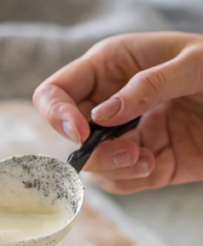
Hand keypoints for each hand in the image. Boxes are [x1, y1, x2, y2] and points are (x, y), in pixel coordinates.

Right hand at [33, 32, 202, 193]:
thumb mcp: (195, 64)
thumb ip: (146, 86)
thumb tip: (99, 117)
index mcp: (112, 66)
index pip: (55, 91)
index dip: (57, 113)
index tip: (82, 131)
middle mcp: (111, 101)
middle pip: (68, 133)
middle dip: (90, 148)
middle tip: (124, 151)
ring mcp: (128, 132)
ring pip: (91, 161)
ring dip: (111, 166)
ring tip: (143, 159)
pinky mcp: (147, 160)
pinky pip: (118, 181)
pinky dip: (128, 179)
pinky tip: (154, 165)